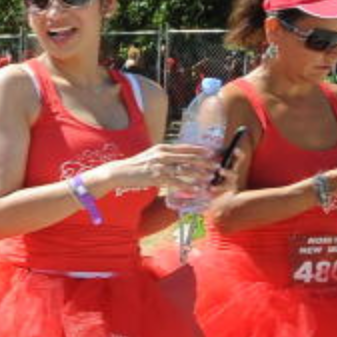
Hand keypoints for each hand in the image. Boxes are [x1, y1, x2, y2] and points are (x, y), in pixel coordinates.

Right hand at [95, 141, 214, 194]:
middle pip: (188, 158)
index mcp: (162, 148)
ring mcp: (160, 166)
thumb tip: (176, 158)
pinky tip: (196, 189)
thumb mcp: (150, 156)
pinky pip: (177, 182)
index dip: (199, 150)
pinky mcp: (157, 177)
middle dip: (204, 162)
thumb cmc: (135, 166)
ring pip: (185, 170)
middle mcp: (163, 155)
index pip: (185, 147)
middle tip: (216, 166)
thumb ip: (163, 156)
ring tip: (210, 178)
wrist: (119, 172)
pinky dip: (188, 186)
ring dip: (200, 174)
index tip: (210, 153)